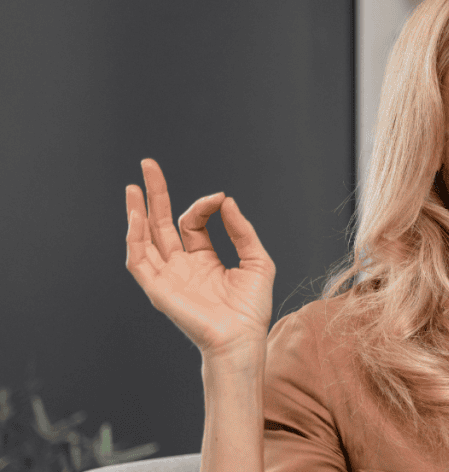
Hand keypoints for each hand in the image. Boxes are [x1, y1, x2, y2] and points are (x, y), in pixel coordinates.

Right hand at [125, 159, 274, 358]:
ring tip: (134, 186)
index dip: (204, 205)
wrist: (242, 340)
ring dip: (137, 212)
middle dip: (156, 194)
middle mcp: (182, 266)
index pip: (193, 222)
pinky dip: (135, 238)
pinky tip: (137, 216)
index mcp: (203, 260)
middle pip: (162, 223)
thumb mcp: (258, 262)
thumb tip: (227, 201)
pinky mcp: (158, 289)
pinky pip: (139, 261)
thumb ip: (242, 231)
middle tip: (148, 165)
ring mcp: (168, 277)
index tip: (220, 198)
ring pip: (145, 238)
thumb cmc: (251, 309)